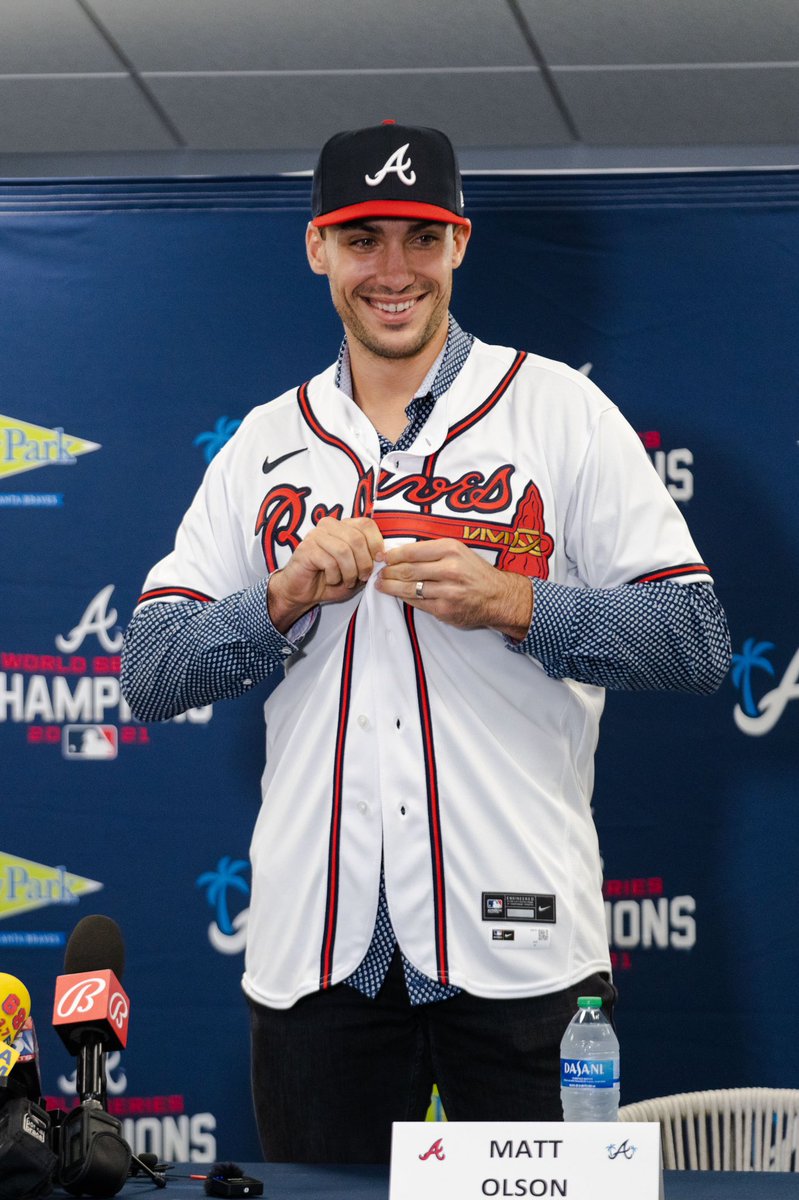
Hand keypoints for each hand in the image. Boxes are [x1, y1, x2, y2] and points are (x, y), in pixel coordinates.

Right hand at [268, 516, 383, 632]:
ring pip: (344, 550)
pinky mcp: (306, 549)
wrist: (304, 592)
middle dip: (364, 563)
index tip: (378, 560)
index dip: (376, 543)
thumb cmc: (331, 579)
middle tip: (362, 577)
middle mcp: (329, 526)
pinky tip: (331, 580)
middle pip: (357, 538)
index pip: (366, 524)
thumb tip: (382, 556)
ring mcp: (316, 535)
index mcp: (343, 526)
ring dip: (350, 572)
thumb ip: (369, 559)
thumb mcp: (357, 569)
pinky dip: (335, 576)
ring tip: (346, 581)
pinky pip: (329, 561)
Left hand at [376, 538, 532, 638]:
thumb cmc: (476, 573)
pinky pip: (417, 603)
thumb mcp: (459, 551)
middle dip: (388, 571)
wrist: (498, 597)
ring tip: (381, 584)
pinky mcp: (445, 609)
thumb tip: (401, 552)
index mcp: (450, 549)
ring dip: (391, 586)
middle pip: (407, 570)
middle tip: (378, 571)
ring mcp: (447, 591)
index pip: (412, 551)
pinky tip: (397, 594)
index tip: (381, 556)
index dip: (392, 555)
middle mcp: (449, 569)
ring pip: (410, 588)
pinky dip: (404, 598)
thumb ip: (433, 551)